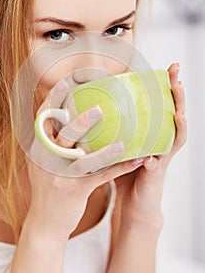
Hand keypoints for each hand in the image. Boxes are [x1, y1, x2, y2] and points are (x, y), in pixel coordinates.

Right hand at [26, 80, 145, 238]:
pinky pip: (100, 178)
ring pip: (83, 159)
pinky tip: (135, 159)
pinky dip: (118, 168)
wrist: (45, 220)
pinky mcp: (75, 191)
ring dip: (104, 150)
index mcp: (38, 147)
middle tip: (99, 109)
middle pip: (63, 136)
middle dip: (80, 122)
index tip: (68, 80)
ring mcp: (60, 176)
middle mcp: (47, 159)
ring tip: (122, 140)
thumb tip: (66, 111)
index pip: (43, 118)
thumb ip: (50, 137)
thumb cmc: (49, 185)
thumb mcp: (42, 160)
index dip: (55, 98)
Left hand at [114, 63, 186, 227]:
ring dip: (178, 125)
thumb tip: (95, 106)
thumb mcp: (121, 145)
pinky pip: (156, 168)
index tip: (170, 68)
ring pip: (175, 139)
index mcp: (154, 134)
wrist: (134, 204)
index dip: (169, 88)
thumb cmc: (127, 172)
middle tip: (178, 77)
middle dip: (178, 96)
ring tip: (178, 111)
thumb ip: (116, 130)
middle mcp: (162, 143)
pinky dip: (154, 162)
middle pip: (176, 116)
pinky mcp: (154, 177)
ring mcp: (161, 160)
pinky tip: (150, 157)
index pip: (165, 106)